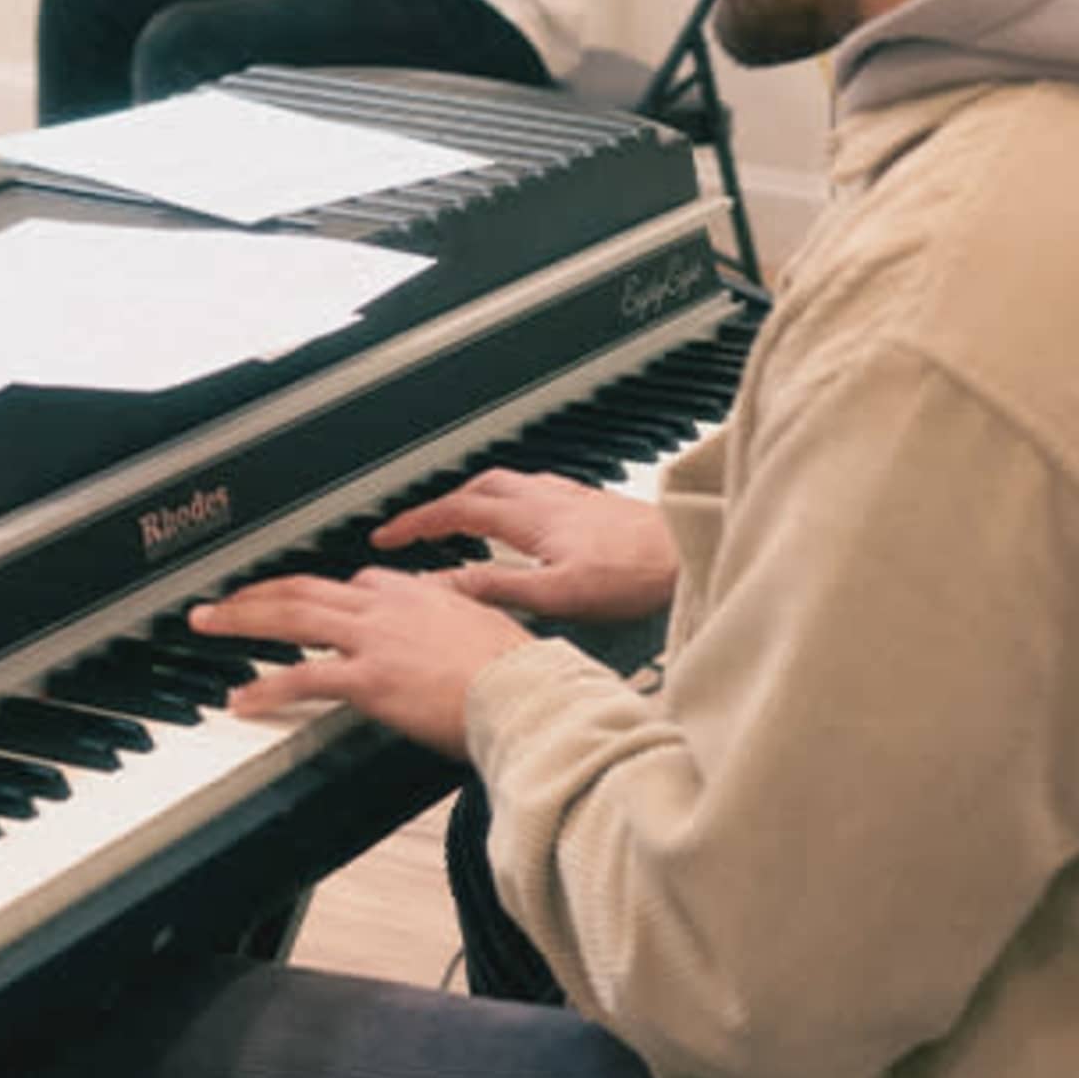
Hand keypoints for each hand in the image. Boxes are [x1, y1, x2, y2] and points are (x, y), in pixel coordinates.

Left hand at [193, 568, 533, 758]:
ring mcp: (374, 640)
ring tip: (208, 623)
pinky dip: (265, 687)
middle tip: (221, 600)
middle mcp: (388, 605)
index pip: (354, 583)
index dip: (318, 595)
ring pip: (290, 617)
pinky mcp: (368, 680)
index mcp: (417, 591)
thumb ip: (456, 623)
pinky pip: (302, 678)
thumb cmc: (519, 673)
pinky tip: (242, 698)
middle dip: (256, 592)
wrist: (528, 694)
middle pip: (304, 588)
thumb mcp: (486, 629)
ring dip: (241, 618)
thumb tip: (454, 631)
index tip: (297, 603)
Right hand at [375, 468, 677, 623]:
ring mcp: (573, 497)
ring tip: (462, 521)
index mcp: (531, 516)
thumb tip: (442, 589)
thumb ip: (496, 588)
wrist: (692, 553)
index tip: (386, 536)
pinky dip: (514, 502)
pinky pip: (538, 490)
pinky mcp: (595, 505)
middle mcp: (549, 497)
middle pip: (479, 488)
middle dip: (441, 505)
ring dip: (477, 499)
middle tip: (418, 528)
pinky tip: (527, 521)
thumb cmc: (639, 573)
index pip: (455, 511)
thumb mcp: (558, 592)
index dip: (415, 524)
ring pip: (509, 485)